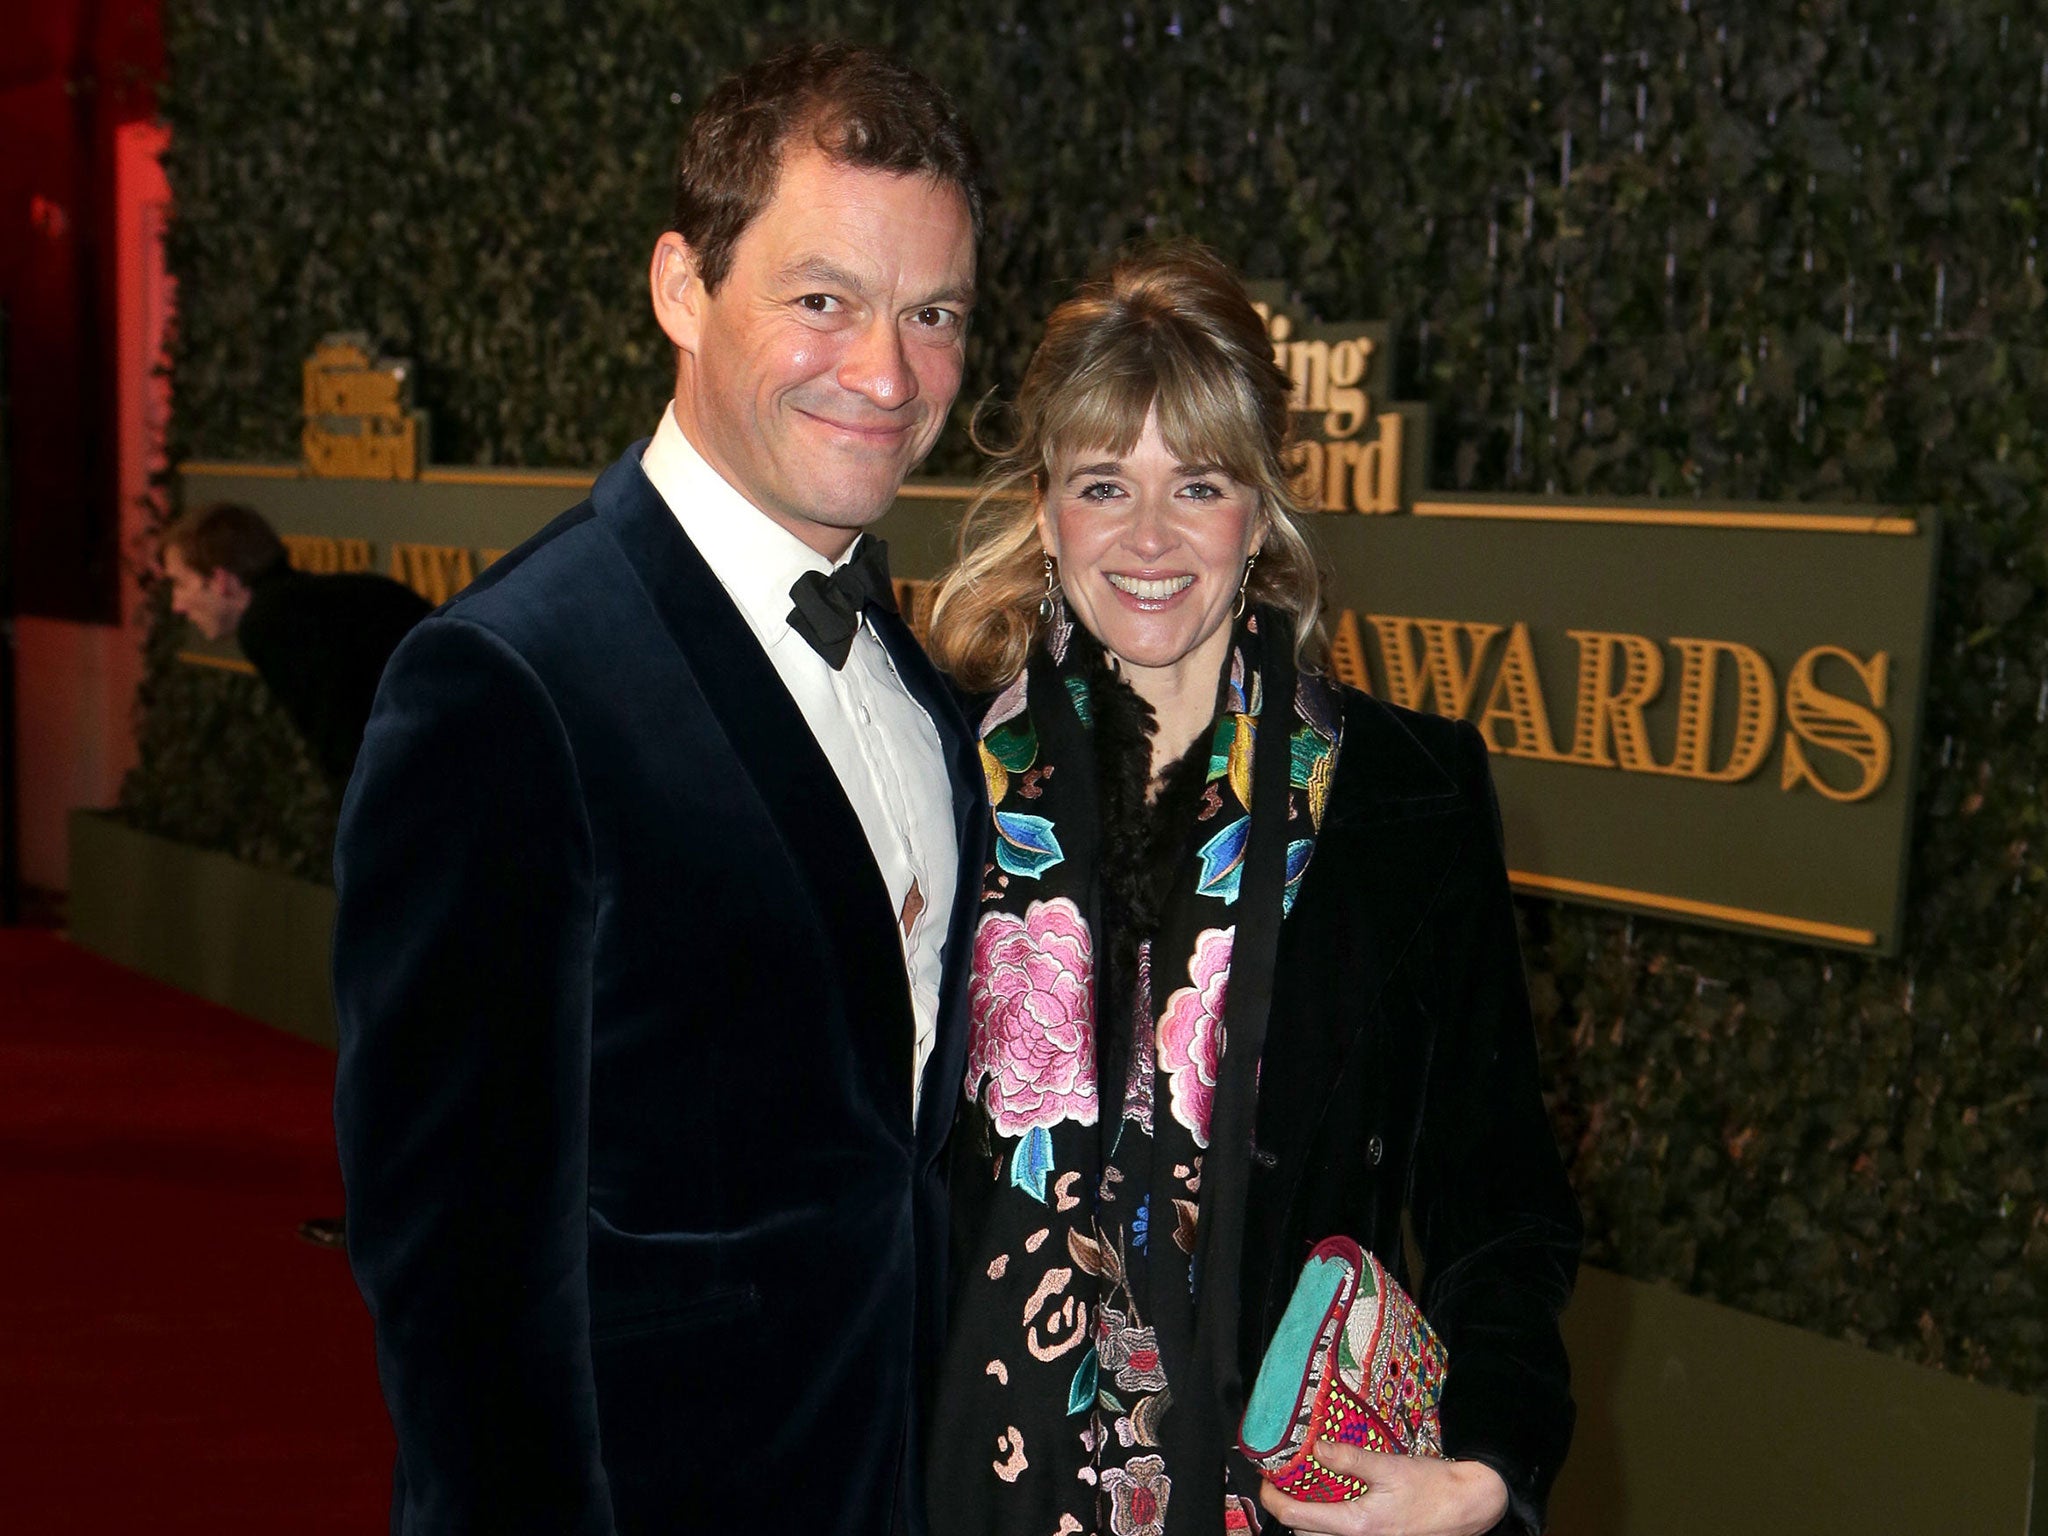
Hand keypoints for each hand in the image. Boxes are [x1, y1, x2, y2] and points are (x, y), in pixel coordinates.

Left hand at [1258, 1443, 1508, 1535]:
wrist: (1468, 1508)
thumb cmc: (1431, 1487)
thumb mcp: (1390, 1466)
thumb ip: (1350, 1459)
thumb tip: (1316, 1447)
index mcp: (1357, 1526)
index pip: (1296, 1516)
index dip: (1273, 1498)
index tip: (1265, 1480)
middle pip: (1304, 1532)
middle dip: (1287, 1508)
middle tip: (1281, 1481)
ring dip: (1307, 1518)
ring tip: (1304, 1489)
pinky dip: (1327, 1524)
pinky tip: (1332, 1501)